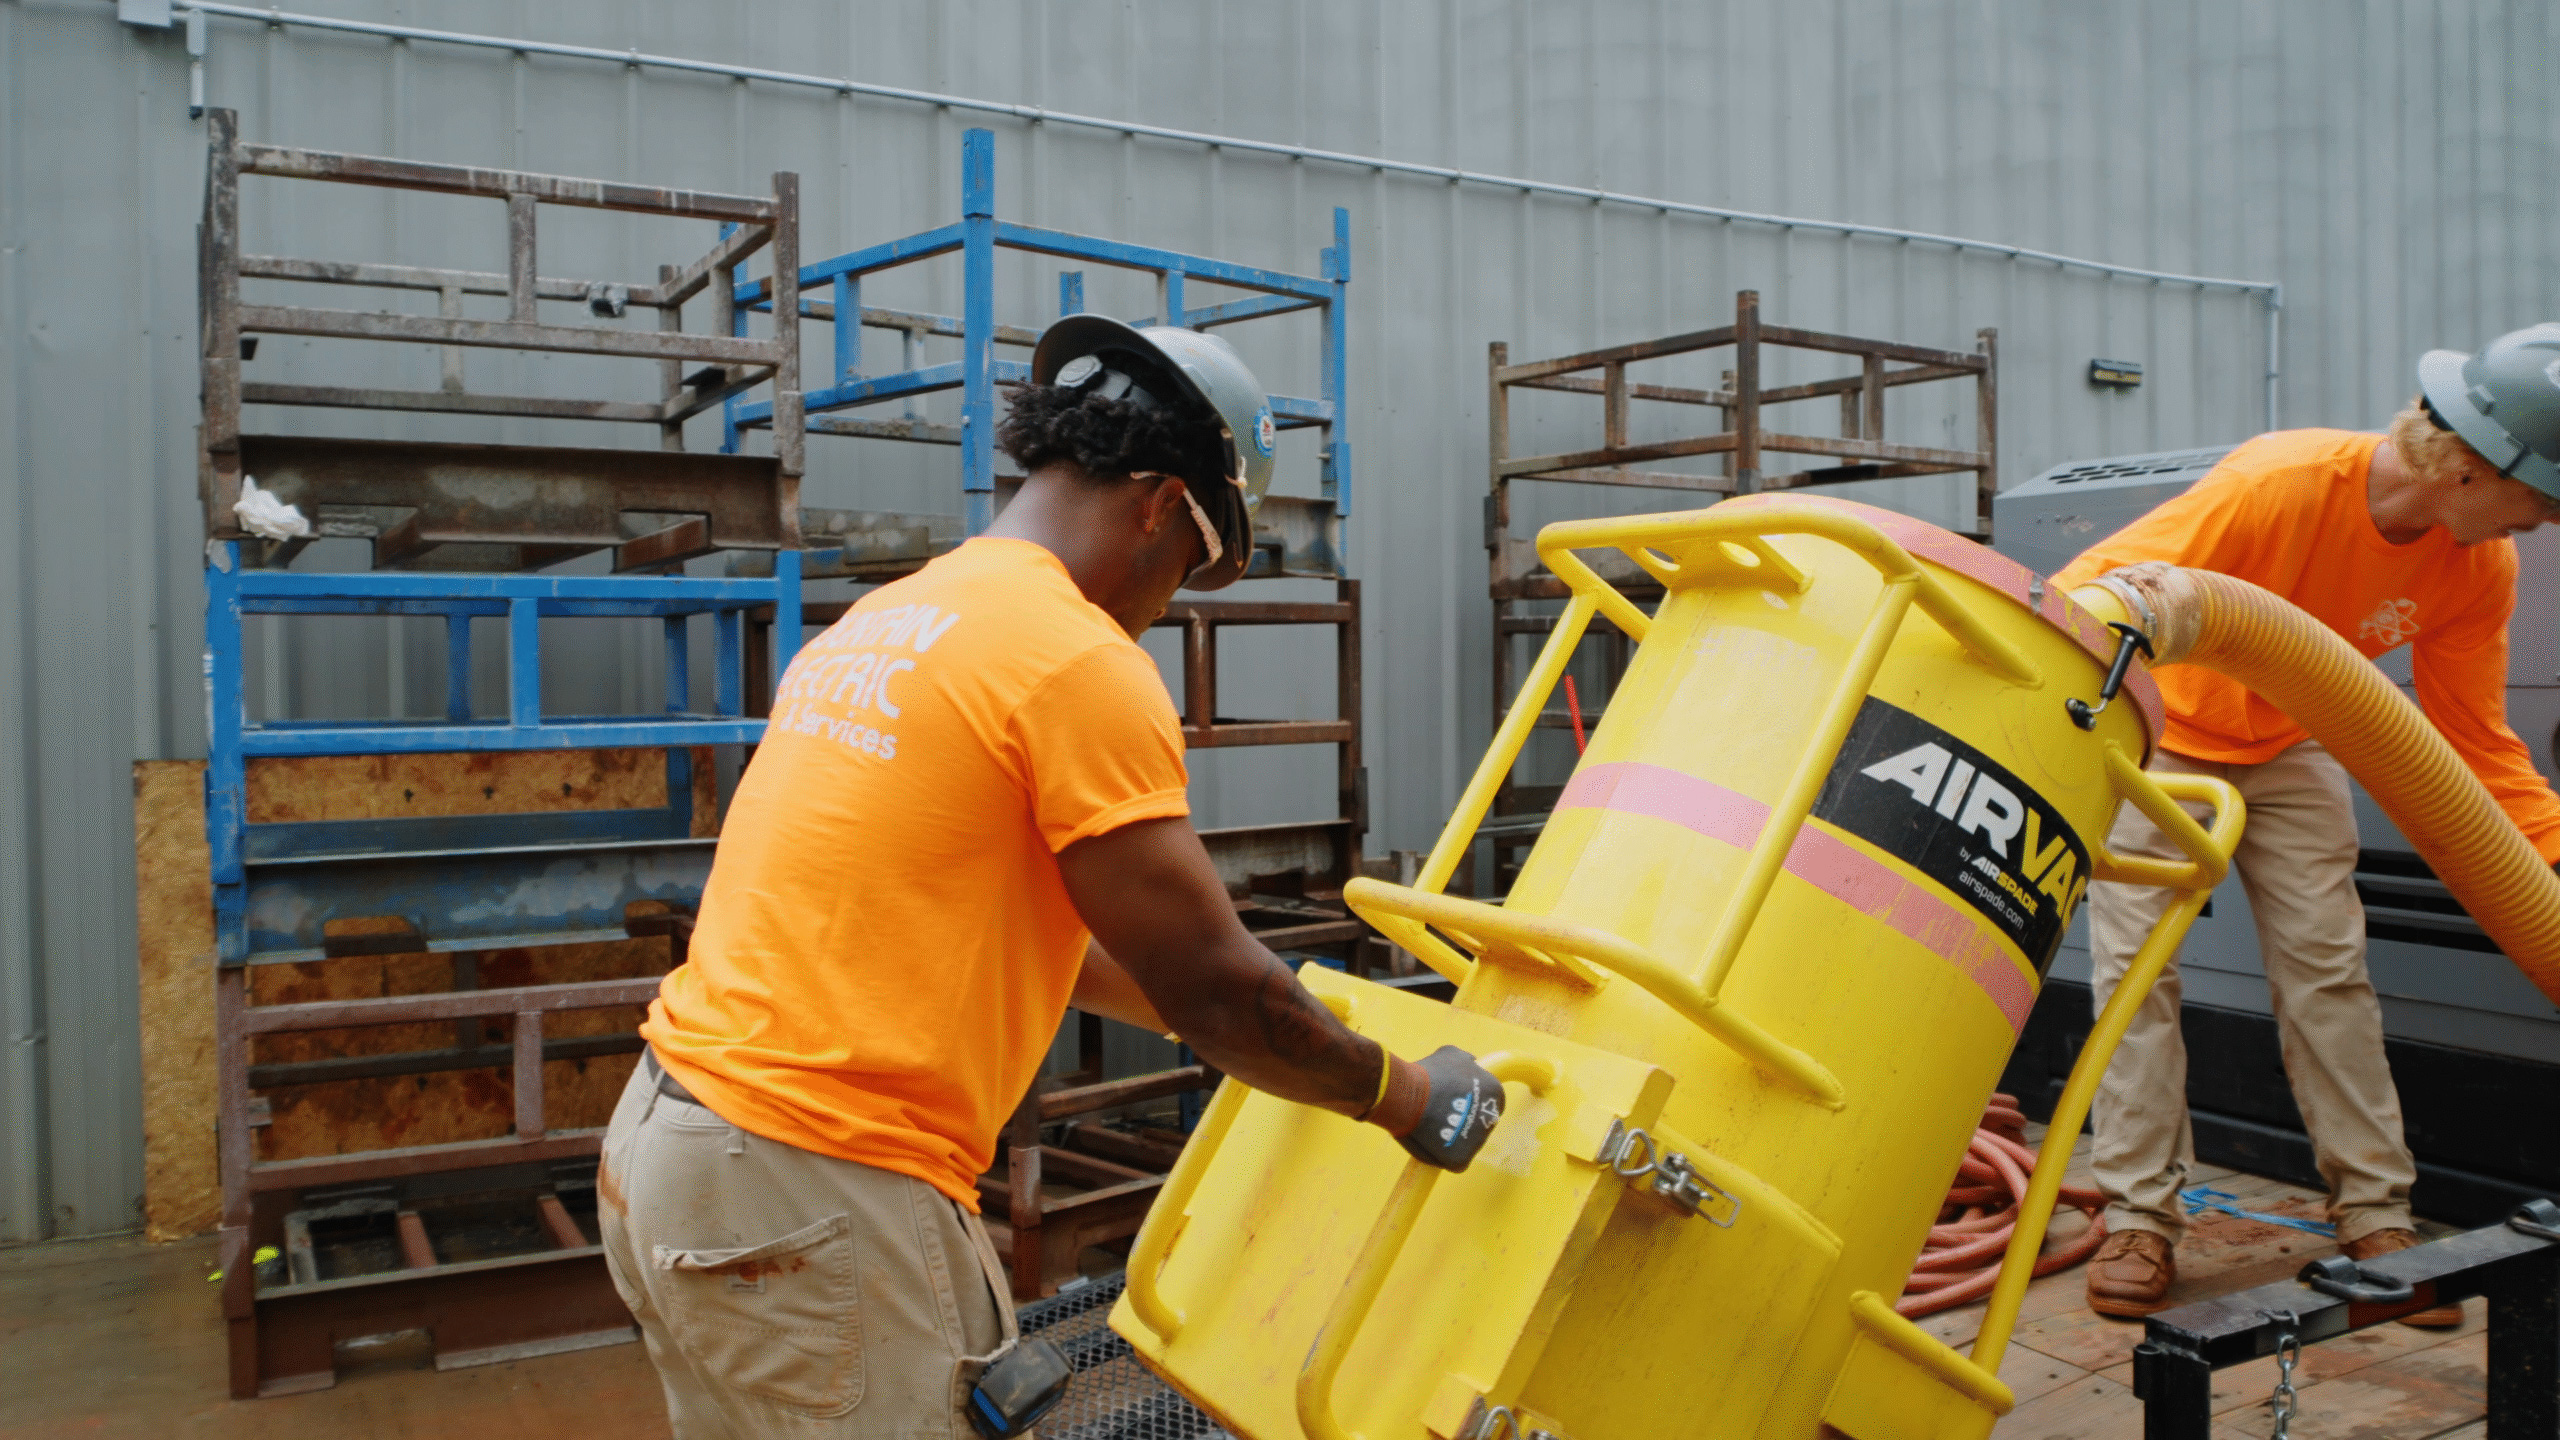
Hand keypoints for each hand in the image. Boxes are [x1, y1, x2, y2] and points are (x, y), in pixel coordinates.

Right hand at [1369, 1046, 1505, 1171]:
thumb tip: (1473, 1062)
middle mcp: (1491, 1118)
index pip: (1486, 1103)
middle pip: (1478, 1125)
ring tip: (1429, 1126)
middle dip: (1461, 1121)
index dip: (1466, 1102)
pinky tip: (1428, 1141)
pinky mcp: (1461, 1159)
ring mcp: (1478, 1141)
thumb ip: (1467, 1061)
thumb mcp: (1452, 1055)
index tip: (1449, 1100)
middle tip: (1438, 1113)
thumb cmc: (1427, 1073)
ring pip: (1465, 1143)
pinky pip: (1454, 1161)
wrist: (1406, 1094)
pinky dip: (1442, 1155)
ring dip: (1451, 1137)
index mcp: (1495, 1093)